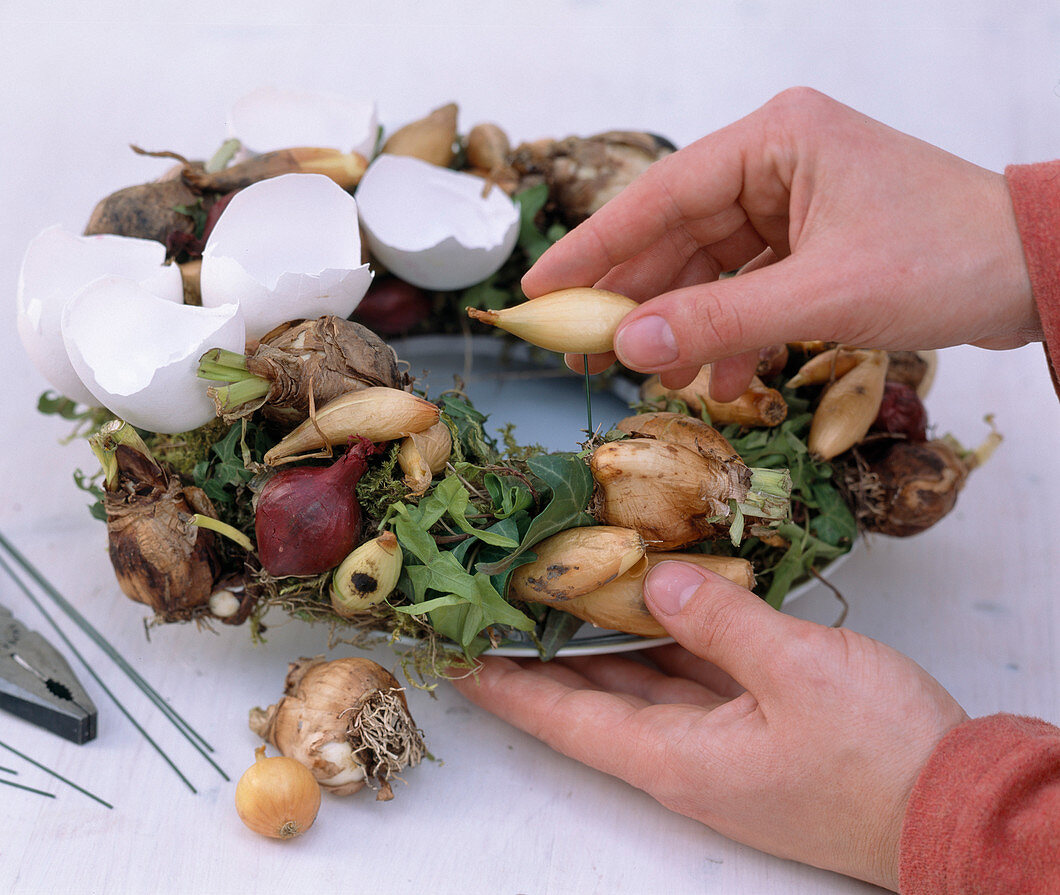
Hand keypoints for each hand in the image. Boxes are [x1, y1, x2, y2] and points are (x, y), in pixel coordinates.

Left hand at [453, 562, 968, 890]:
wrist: (956, 805)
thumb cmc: (878, 757)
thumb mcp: (797, 672)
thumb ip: (718, 619)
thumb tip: (655, 577)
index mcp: (674, 757)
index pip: (563, 716)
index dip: (506, 685)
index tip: (455, 656)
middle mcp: (683, 754)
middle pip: (592, 695)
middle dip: (543, 650)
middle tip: (499, 600)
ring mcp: (718, 741)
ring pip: (639, 681)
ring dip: (600, 639)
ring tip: (557, 588)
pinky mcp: (753, 725)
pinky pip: (688, 674)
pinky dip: (663, 637)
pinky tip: (649, 598)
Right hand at [520, 87, 1038, 398]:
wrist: (1034, 273)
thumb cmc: (944, 258)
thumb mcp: (822, 293)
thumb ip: (720, 321)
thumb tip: (627, 344)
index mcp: (773, 140)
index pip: (659, 196)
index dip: (594, 248)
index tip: (540, 289)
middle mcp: (775, 163)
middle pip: (677, 236)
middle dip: (634, 299)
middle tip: (578, 350)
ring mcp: (793, 204)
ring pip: (710, 270)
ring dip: (684, 326)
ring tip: (648, 376)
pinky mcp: (811, 242)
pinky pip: (748, 289)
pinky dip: (731, 334)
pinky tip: (721, 378)